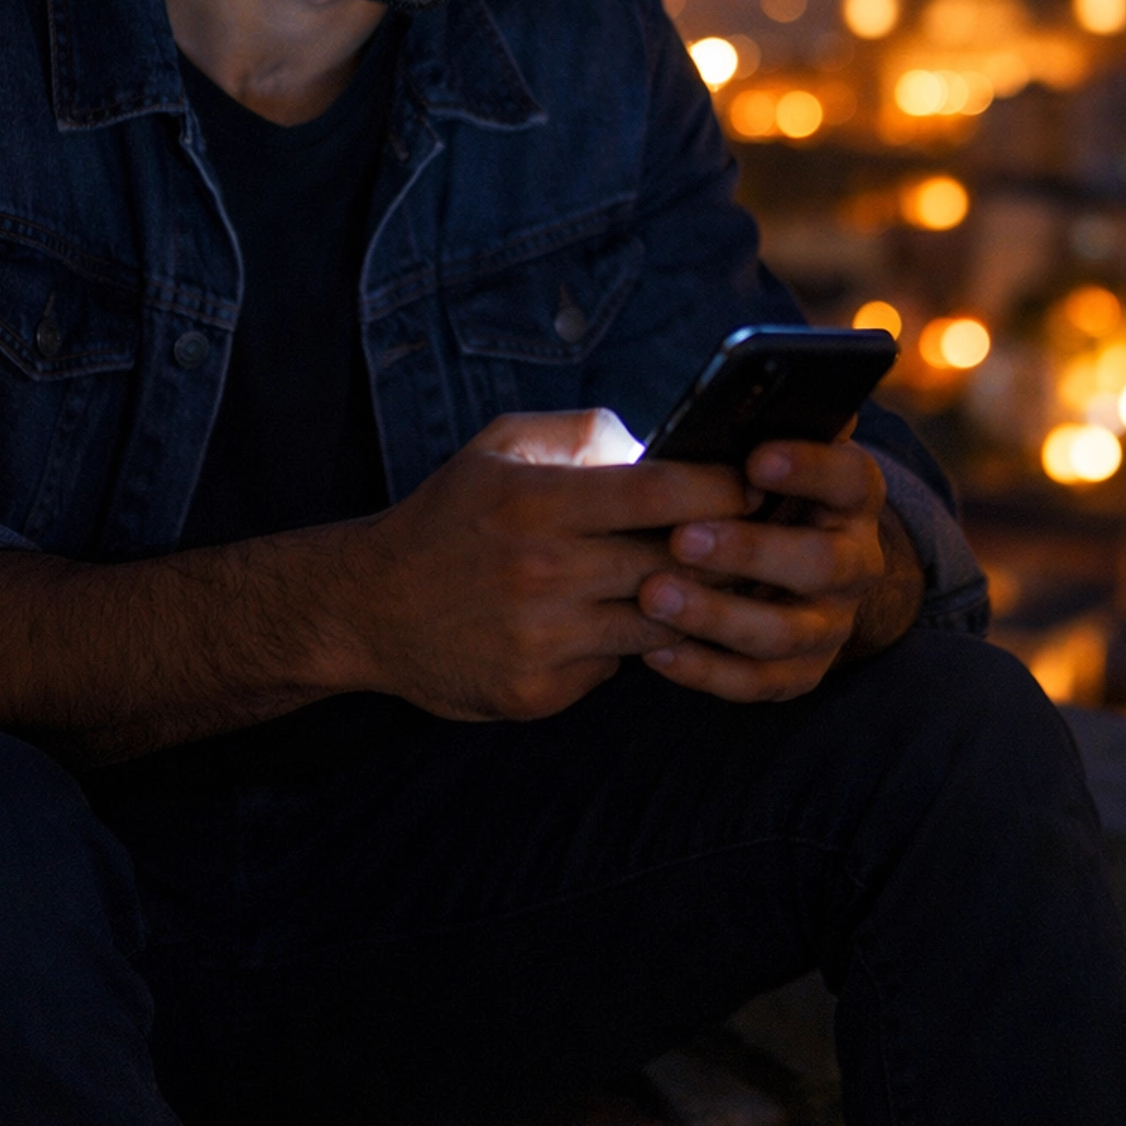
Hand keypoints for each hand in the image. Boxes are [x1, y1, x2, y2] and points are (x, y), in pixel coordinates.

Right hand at [334, 409, 750, 721]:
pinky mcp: (537, 692)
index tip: (755, 484)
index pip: (662, 493)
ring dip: (689, 605)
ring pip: (659, 624)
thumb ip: (584, 432)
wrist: (368, 607)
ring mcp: (542, 640)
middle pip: (676, 563)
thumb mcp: (501, 446)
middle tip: (757, 538)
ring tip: (709, 584)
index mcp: (540, 501)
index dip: (722, 487)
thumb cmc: (449, 515)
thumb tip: (660, 445)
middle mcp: (544, 572)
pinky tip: (626, 625)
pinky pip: (616, 669)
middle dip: (724, 551)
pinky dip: (628, 648)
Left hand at [636, 426, 921, 700]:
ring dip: (718, 616)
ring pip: (787, 632)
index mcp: (851, 494)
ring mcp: (833, 623)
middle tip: (685, 536)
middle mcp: (855, 560)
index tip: (755, 459)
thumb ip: (756, 426)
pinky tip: (653, 649)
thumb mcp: (762, 449)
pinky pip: (758, 682)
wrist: (790, 562)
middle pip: (822, 562)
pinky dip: (705, 670)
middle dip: (751, 551)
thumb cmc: (754, 489)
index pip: (849, 476)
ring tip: (654, 595)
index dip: (808, 467)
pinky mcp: (801, 672)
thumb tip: (736, 388)